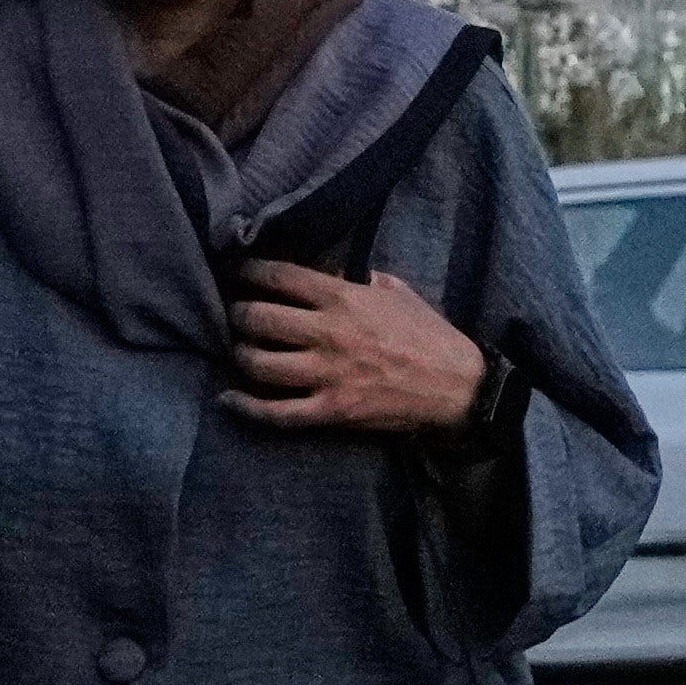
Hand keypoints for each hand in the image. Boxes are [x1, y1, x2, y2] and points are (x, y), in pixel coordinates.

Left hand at [227, 260, 492, 437]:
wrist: (457, 385)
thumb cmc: (429, 334)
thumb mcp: (397, 291)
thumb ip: (359, 279)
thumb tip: (330, 273)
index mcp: (344, 298)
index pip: (279, 277)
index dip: (249, 272)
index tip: (237, 272)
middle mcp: (328, 333)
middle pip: (258, 319)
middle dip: (238, 314)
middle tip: (235, 315)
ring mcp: (327, 375)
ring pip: (259, 364)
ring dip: (241, 355)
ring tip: (241, 350)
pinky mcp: (331, 410)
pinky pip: (276, 412)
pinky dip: (246, 407)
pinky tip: (229, 399)